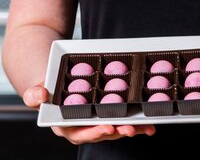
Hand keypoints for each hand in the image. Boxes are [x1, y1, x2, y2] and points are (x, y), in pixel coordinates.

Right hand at [23, 84, 155, 144]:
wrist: (53, 82)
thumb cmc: (45, 88)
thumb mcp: (36, 90)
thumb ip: (34, 95)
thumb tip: (39, 95)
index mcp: (65, 126)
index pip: (81, 133)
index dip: (94, 132)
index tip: (107, 127)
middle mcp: (82, 128)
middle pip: (102, 133)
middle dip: (117, 132)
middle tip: (130, 128)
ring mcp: (95, 124)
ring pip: (115, 129)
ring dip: (130, 130)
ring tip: (146, 129)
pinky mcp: (106, 117)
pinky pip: (121, 122)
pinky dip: (135, 123)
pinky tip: (148, 125)